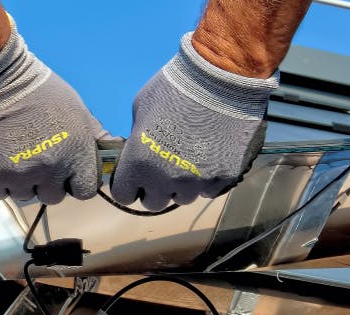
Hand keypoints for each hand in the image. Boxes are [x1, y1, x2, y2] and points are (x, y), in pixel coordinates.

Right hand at [0, 18, 107, 203]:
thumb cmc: (41, 91)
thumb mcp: (77, 109)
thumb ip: (94, 136)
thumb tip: (112, 149)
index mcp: (76, 155)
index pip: (85, 191)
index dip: (77, 182)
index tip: (68, 174)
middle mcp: (51, 170)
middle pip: (54, 197)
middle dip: (49, 183)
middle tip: (39, 161)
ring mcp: (21, 175)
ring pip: (26, 195)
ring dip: (23, 183)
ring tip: (17, 157)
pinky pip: (0, 193)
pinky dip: (0, 182)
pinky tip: (1, 161)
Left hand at [110, 32, 277, 210]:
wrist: (220, 77)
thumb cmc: (174, 86)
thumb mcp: (142, 109)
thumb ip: (138, 139)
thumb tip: (141, 151)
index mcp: (140, 163)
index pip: (124, 195)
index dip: (129, 185)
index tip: (136, 176)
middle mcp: (167, 179)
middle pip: (154, 203)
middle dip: (155, 188)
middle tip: (163, 168)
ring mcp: (198, 182)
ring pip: (184, 198)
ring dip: (182, 185)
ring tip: (190, 160)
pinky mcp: (225, 178)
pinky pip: (210, 190)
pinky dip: (208, 179)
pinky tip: (210, 157)